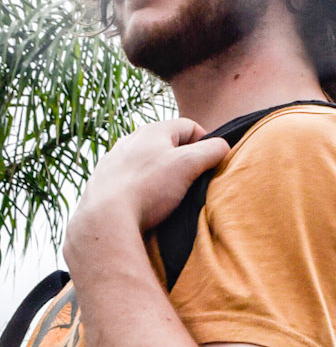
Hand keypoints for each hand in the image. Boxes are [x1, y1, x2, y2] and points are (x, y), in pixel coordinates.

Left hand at [65, 118, 228, 255]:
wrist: (105, 220)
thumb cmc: (149, 189)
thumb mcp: (189, 165)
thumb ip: (212, 151)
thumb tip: (223, 147)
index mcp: (152, 131)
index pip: (189, 126)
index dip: (205, 142)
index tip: (209, 164)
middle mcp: (129, 141)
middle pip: (166, 144)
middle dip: (181, 161)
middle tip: (189, 182)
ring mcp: (112, 162)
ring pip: (146, 162)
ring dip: (159, 175)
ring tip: (165, 197)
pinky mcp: (101, 183)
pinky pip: (128, 180)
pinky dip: (139, 189)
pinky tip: (143, 205)